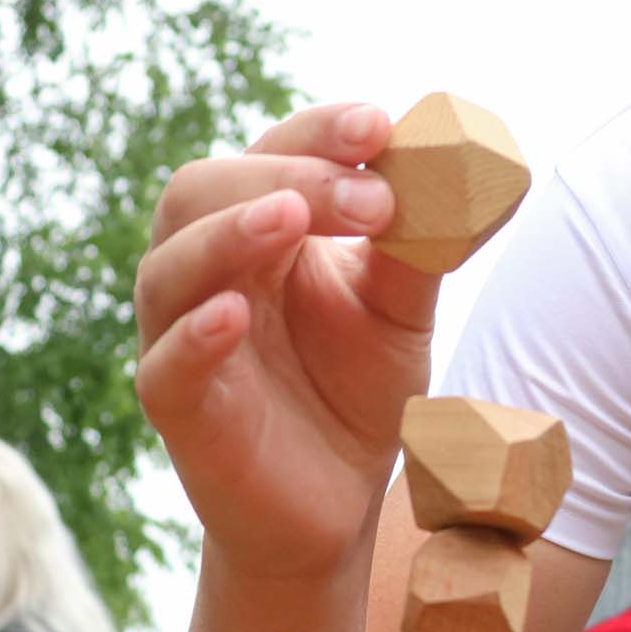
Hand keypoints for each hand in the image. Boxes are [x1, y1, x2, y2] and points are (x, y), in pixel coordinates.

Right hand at [133, 104, 442, 583]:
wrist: (337, 505)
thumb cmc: (358, 392)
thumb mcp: (401, 311)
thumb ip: (421, 243)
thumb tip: (464, 166)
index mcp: (261, 228)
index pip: (273, 150)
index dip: (319, 132)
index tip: (379, 126)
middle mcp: (209, 269)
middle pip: (204, 190)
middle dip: (286, 177)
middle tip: (369, 197)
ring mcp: (182, 335)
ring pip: (168, 266)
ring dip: (228, 232)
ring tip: (291, 217)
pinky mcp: (176, 407)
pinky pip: (166, 363)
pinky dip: (194, 333)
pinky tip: (233, 314)